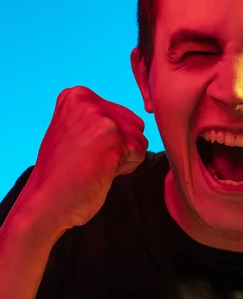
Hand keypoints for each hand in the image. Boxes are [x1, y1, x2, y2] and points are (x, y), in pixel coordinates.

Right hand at [25, 86, 148, 230]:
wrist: (47, 203)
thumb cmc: (63, 171)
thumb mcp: (74, 130)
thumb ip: (99, 118)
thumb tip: (139, 120)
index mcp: (77, 95)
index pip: (119, 113)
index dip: (109, 138)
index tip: (82, 148)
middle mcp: (89, 102)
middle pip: (134, 124)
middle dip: (120, 146)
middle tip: (90, 159)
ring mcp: (102, 120)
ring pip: (139, 139)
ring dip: (124, 157)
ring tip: (95, 165)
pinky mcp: (115, 141)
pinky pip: (139, 154)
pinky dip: (125, 168)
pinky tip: (101, 172)